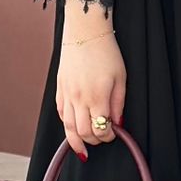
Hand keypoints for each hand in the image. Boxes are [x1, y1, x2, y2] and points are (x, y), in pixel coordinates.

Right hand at [56, 5, 124, 155]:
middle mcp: (79, 98)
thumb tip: (117, 124)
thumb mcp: (121, 78)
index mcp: (96, 96)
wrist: (85, 31)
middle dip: (94, 140)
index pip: (100, 128)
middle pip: (82, 132)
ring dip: (76, 140)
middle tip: (102, 139)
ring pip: (68, 127)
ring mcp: (66, 93)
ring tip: (82, 148)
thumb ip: (119, 104)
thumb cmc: (106, 52)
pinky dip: (67, 124)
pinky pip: (61, 113)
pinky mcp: (59, 88)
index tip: (113, 134)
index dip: (108, 136)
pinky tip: (73, 127)